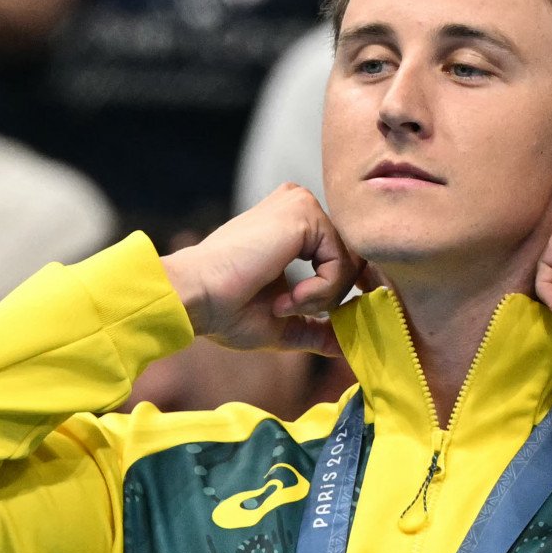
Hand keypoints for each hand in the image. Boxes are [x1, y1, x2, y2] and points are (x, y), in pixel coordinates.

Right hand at [160, 184, 362, 355]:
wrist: (197, 297)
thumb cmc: (226, 309)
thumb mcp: (283, 323)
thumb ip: (316, 330)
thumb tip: (346, 348)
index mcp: (293, 225)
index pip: (343, 253)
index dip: (345, 287)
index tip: (329, 316)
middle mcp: (300, 206)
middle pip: (354, 257)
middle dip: (332, 297)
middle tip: (287, 310)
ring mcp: (302, 205)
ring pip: (351, 261)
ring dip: (322, 297)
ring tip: (282, 305)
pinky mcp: (305, 213)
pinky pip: (342, 262)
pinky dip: (320, 291)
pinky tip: (286, 297)